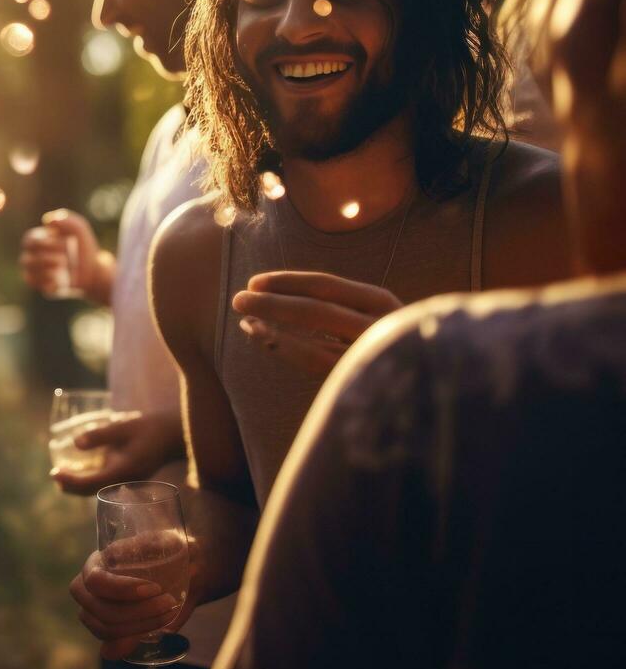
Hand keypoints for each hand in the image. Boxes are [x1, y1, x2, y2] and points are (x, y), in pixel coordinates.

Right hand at [19, 209, 110, 301]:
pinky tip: (60, 279)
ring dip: (48, 270)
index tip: (65, 243)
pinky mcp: (41, 286)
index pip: (28, 242)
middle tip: (66, 258)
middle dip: (47, 259)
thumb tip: (48, 221)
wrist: (93, 270)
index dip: (44, 244)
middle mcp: (31, 257)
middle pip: (26, 260)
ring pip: (29, 273)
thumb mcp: (79, 229)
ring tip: (63, 266)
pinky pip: (36, 285)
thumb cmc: (82, 247)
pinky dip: (48, 282)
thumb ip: (66, 220)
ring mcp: (35, 273)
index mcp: (36, 240)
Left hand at [52, 411, 183, 495]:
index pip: (92, 482)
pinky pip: (105, 484)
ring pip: (98, 490)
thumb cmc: (150, 429)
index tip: (54, 473)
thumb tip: (75, 443)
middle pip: (92, 491)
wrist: (174, 436)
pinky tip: (81, 470)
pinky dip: (90, 480)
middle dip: (71, 486)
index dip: (71, 480)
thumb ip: (99, 435)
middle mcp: (125, 481)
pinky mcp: (128, 478)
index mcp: (124, 470)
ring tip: (61, 475)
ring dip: (79, 485)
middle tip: (54, 475)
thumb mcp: (123, 427)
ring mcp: (127, 482)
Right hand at [69, 542, 195, 660]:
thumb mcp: (162, 542)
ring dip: (139, 626)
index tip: (155, 588)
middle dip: (136, 611)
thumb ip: (149, 548)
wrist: (181, 568)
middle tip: (169, 602)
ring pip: (104, 629)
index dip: (122, 589)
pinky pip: (111, 644)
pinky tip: (153, 630)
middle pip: (98, 609)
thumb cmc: (167, 552)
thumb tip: (120, 562)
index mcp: (96, 563)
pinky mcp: (106, 630)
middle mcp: (87, 588)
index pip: (95, 581)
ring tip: (168, 614)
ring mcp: (93, 611)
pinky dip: (131, 641)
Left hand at [232, 270, 401, 377]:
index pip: (326, 285)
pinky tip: (264, 339)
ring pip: (313, 342)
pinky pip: (316, 367)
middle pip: (316, 310)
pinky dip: (286, 351)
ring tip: (245, 321)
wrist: (430, 386)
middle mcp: (380, 326)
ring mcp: (373, 357)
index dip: (286, 282)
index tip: (255, 282)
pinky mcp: (363, 381)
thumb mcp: (372, 314)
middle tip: (238, 299)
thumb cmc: (393, 342)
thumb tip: (280, 295)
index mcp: (382, 302)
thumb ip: (339, 305)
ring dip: (272, 329)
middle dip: (272, 303)